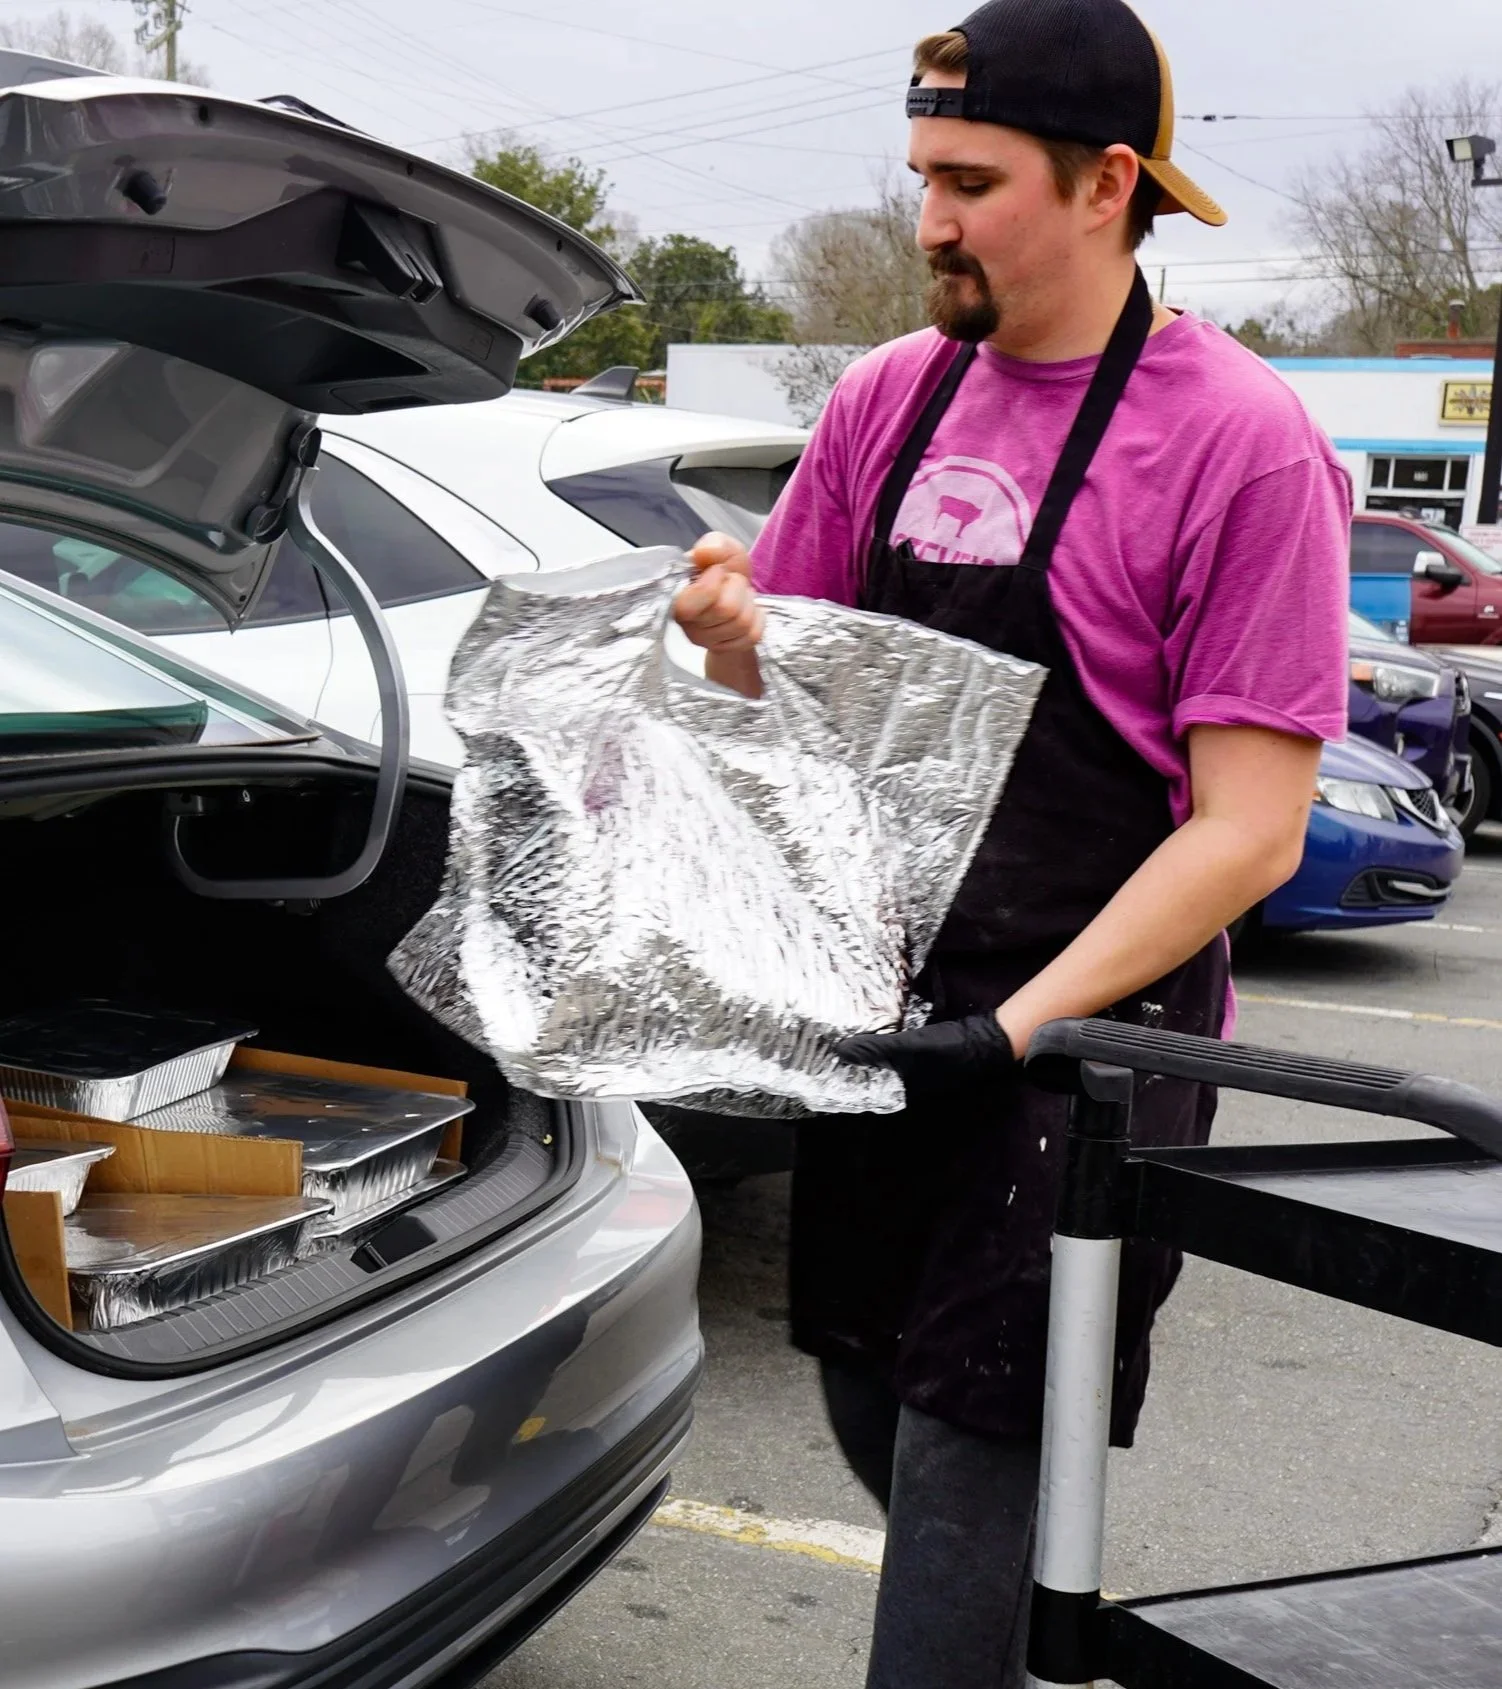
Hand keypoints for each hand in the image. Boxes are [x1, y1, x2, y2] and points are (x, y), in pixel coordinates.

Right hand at [673, 532, 764, 654]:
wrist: (737, 596)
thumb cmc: (724, 573)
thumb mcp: (720, 549)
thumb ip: (713, 544)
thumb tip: (703, 553)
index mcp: (675, 599)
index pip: (697, 598)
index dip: (715, 579)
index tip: (717, 570)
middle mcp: (687, 626)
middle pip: (726, 609)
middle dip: (737, 588)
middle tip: (731, 583)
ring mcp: (707, 642)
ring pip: (742, 623)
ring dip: (748, 602)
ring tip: (739, 596)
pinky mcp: (728, 650)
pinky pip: (753, 634)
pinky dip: (758, 618)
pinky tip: (747, 611)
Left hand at [833, 1013, 1016, 1095]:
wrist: (988, 1039)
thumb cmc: (948, 1050)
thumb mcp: (909, 1048)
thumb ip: (876, 1049)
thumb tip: (839, 1050)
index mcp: (900, 1091)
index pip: (864, 1089)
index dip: (844, 1077)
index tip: (820, 1063)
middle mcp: (904, 1082)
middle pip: (871, 1073)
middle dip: (851, 1061)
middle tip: (825, 1042)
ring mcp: (913, 1066)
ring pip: (881, 1058)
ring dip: (865, 1047)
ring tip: (839, 1031)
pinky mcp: (920, 1049)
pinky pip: (893, 1044)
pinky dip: (881, 1036)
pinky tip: (869, 1023)